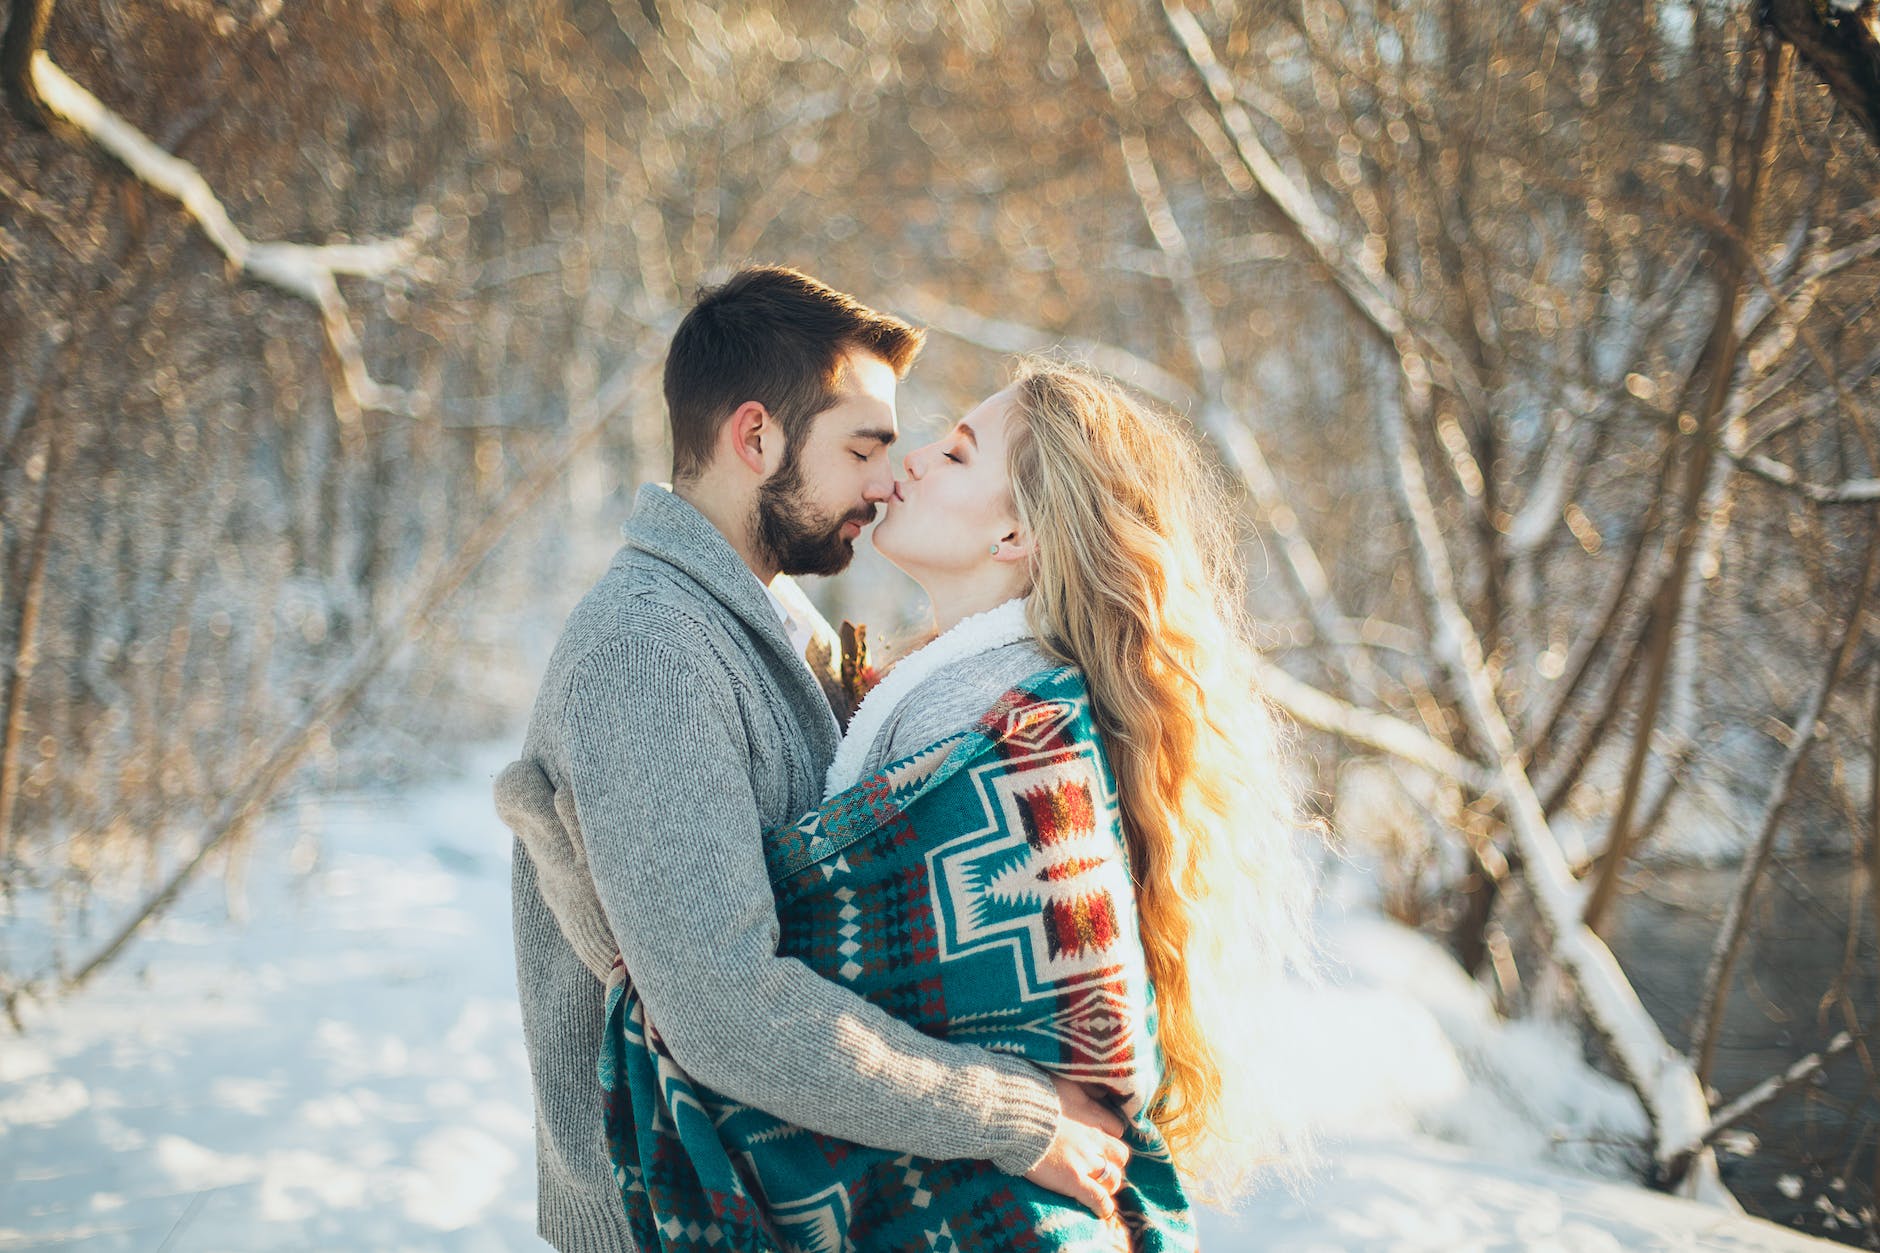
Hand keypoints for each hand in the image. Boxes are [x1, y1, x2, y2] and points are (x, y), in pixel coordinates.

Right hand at [1022, 1076, 1131, 1220]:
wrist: (1015, 1114)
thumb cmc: (1033, 1096)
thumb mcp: (1065, 1082)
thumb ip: (1086, 1088)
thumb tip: (1099, 1092)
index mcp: (1091, 1114)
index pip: (1117, 1129)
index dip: (1110, 1137)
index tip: (1101, 1142)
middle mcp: (1094, 1138)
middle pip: (1120, 1155)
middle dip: (1114, 1162)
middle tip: (1101, 1166)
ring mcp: (1085, 1160)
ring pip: (1113, 1178)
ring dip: (1109, 1183)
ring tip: (1099, 1188)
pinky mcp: (1073, 1180)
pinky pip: (1098, 1198)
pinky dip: (1103, 1206)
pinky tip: (1102, 1211)